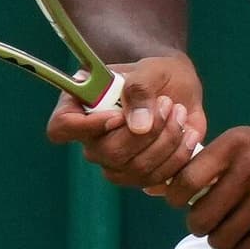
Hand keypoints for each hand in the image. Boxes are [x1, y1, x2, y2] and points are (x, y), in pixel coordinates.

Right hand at [45, 53, 208, 194]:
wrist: (176, 88)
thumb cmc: (154, 75)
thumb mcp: (149, 69)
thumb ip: (140, 88)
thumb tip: (138, 126)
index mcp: (79, 109)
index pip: (61, 128)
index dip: (87, 127)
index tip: (118, 115)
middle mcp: (92, 142)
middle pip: (108, 153)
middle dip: (147, 130)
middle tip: (167, 103)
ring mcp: (115, 164)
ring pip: (137, 169)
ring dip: (167, 140)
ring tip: (179, 111)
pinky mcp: (141, 176)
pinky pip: (158, 179)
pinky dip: (179, 156)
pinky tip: (188, 133)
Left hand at [177, 127, 249, 248]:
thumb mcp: (246, 145)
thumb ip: (213, 164)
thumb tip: (172, 193)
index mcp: (236, 146)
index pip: (186, 180)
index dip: (176, 198)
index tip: (182, 204)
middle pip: (199, 219)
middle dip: (200, 226)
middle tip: (210, 225)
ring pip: (219, 240)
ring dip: (220, 243)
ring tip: (229, 237)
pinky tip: (242, 248)